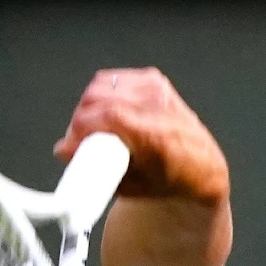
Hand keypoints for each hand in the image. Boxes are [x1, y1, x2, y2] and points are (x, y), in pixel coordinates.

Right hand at [53, 68, 228, 203]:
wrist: (202, 166)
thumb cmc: (171, 180)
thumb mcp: (132, 186)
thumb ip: (95, 169)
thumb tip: (64, 151)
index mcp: (153, 133)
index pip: (105, 115)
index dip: (78, 129)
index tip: (69, 145)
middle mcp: (155, 105)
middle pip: (97, 97)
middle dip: (80, 119)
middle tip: (79, 141)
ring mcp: (155, 89)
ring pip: (101, 85)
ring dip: (89, 106)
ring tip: (92, 129)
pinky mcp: (153, 80)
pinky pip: (112, 79)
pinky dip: (103, 94)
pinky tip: (106, 112)